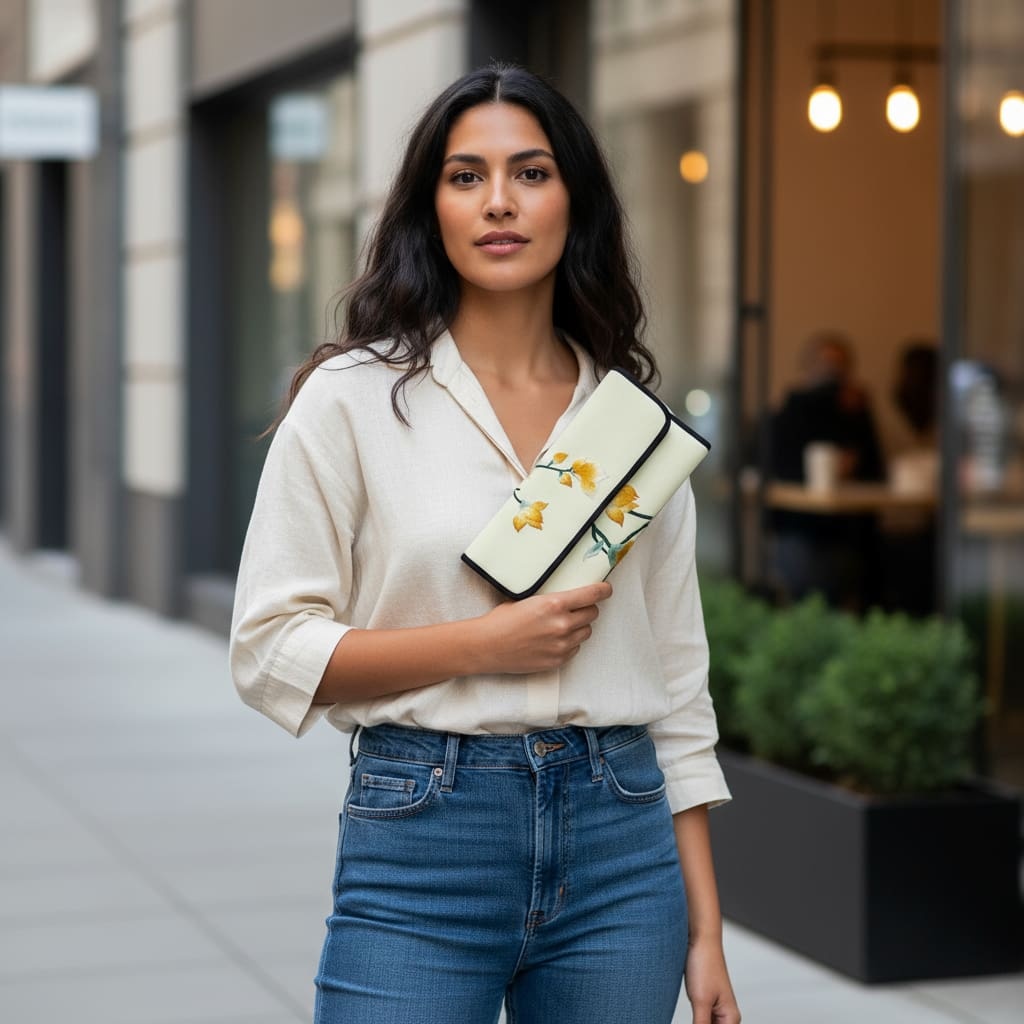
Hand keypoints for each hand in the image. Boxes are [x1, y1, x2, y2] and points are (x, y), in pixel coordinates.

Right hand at [472, 582, 611, 673]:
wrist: (487, 646)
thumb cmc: (502, 620)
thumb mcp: (528, 600)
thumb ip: (552, 600)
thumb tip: (569, 597)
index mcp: (554, 604)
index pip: (592, 595)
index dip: (603, 590)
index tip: (606, 589)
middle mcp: (562, 625)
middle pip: (593, 614)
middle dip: (587, 609)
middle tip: (577, 608)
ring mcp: (561, 645)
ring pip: (586, 632)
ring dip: (579, 627)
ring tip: (562, 625)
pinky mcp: (558, 661)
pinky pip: (575, 649)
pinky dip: (570, 643)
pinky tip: (554, 640)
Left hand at [684, 938, 740, 1023]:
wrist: (699, 938)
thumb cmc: (703, 964)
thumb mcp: (701, 1001)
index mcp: (731, 1018)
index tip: (696, 1023)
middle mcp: (726, 1016)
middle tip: (694, 1017)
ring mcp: (714, 1009)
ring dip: (696, 1023)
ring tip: (693, 1016)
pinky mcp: (704, 1001)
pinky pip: (700, 1021)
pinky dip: (694, 1023)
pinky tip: (690, 1018)